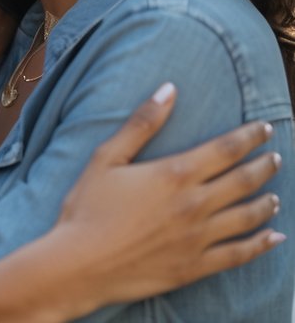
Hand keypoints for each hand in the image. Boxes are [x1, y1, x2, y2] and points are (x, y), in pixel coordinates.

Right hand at [53, 83, 283, 312]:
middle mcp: (195, 204)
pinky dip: (262, 245)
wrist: (81, 263)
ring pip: (248, 217)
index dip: (249, 136)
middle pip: (243, 181)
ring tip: (275, 196)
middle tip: (276, 157)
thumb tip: (169, 89)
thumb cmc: (87, 207)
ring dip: (266, 203)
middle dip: (264, 166)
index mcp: (175, 174)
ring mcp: (199, 237)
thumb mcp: (107, 158)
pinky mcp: (196, 266)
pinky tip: (276, 238)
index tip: (264, 128)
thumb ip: (141, 124)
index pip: (225, 149)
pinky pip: (240, 254)